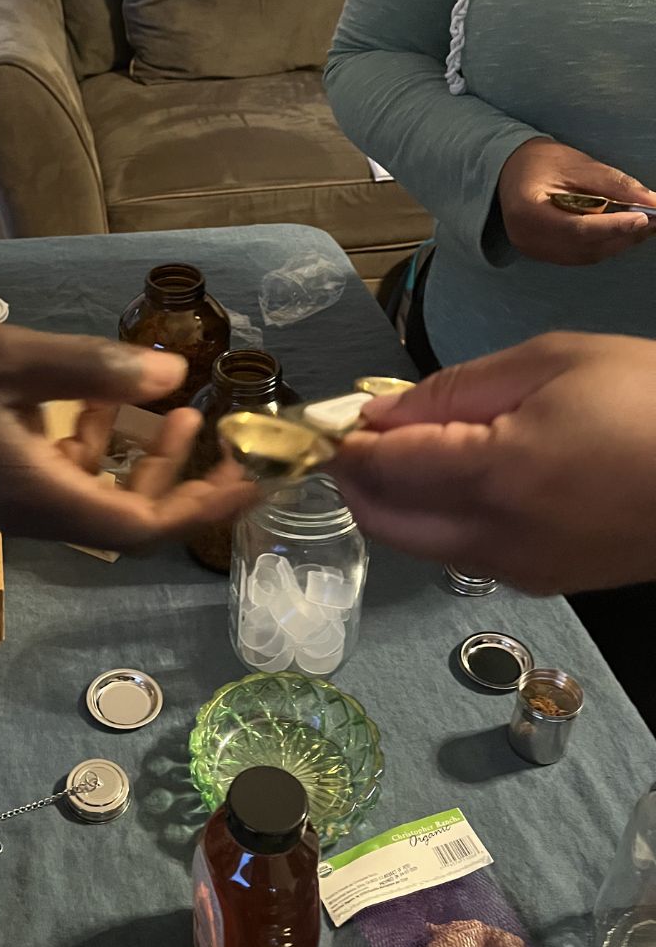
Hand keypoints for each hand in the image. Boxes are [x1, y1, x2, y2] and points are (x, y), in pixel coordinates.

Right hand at [0, 311, 257, 549]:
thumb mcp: (8, 356)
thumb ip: (93, 371)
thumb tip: (175, 382)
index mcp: (33, 494)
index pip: (140, 525)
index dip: (204, 504)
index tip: (251, 474)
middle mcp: (26, 511)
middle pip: (129, 517)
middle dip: (187, 483)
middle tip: (233, 440)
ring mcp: (8, 497)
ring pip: (99, 495)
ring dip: (145, 460)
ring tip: (187, 410)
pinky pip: (65, 474)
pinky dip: (98, 444)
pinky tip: (109, 397)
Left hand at [327, 333, 655, 592]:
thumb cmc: (650, 397)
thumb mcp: (554, 362)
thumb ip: (456, 389)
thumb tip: (383, 413)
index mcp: (496, 472)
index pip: (384, 466)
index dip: (344, 444)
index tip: (324, 424)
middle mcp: (496, 536)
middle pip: (387, 521)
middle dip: (355, 483)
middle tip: (350, 443)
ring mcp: (520, 570)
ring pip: (421, 544)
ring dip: (393, 505)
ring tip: (402, 455)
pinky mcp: (545, 584)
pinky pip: (464, 555)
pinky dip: (438, 523)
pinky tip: (453, 485)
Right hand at [497, 138, 655, 264]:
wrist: (510, 171)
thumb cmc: (540, 162)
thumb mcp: (578, 165)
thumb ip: (613, 184)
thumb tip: (651, 200)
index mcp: (528, 212)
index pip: (577, 228)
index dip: (613, 226)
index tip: (645, 217)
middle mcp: (527, 239)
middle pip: (585, 247)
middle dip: (623, 235)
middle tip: (654, 219)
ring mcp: (533, 250)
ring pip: (586, 255)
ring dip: (617, 242)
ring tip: (643, 224)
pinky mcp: (542, 254)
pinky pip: (579, 255)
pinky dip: (604, 244)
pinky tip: (621, 230)